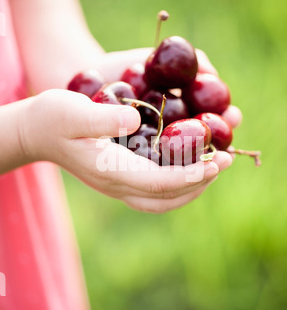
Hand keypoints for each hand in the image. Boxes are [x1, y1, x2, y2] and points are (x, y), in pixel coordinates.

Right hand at [20, 88, 235, 212]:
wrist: (37, 132)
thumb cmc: (52, 119)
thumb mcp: (72, 112)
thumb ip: (102, 118)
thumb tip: (135, 118)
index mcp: (110, 172)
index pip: (159, 183)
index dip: (190, 174)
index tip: (215, 161)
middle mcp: (118, 185)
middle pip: (167, 198)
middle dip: (199, 183)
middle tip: (225, 161)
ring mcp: (120, 184)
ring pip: (164, 197)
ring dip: (194, 184)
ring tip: (218, 161)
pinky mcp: (122, 177)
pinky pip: (158, 188)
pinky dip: (181, 179)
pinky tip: (193, 160)